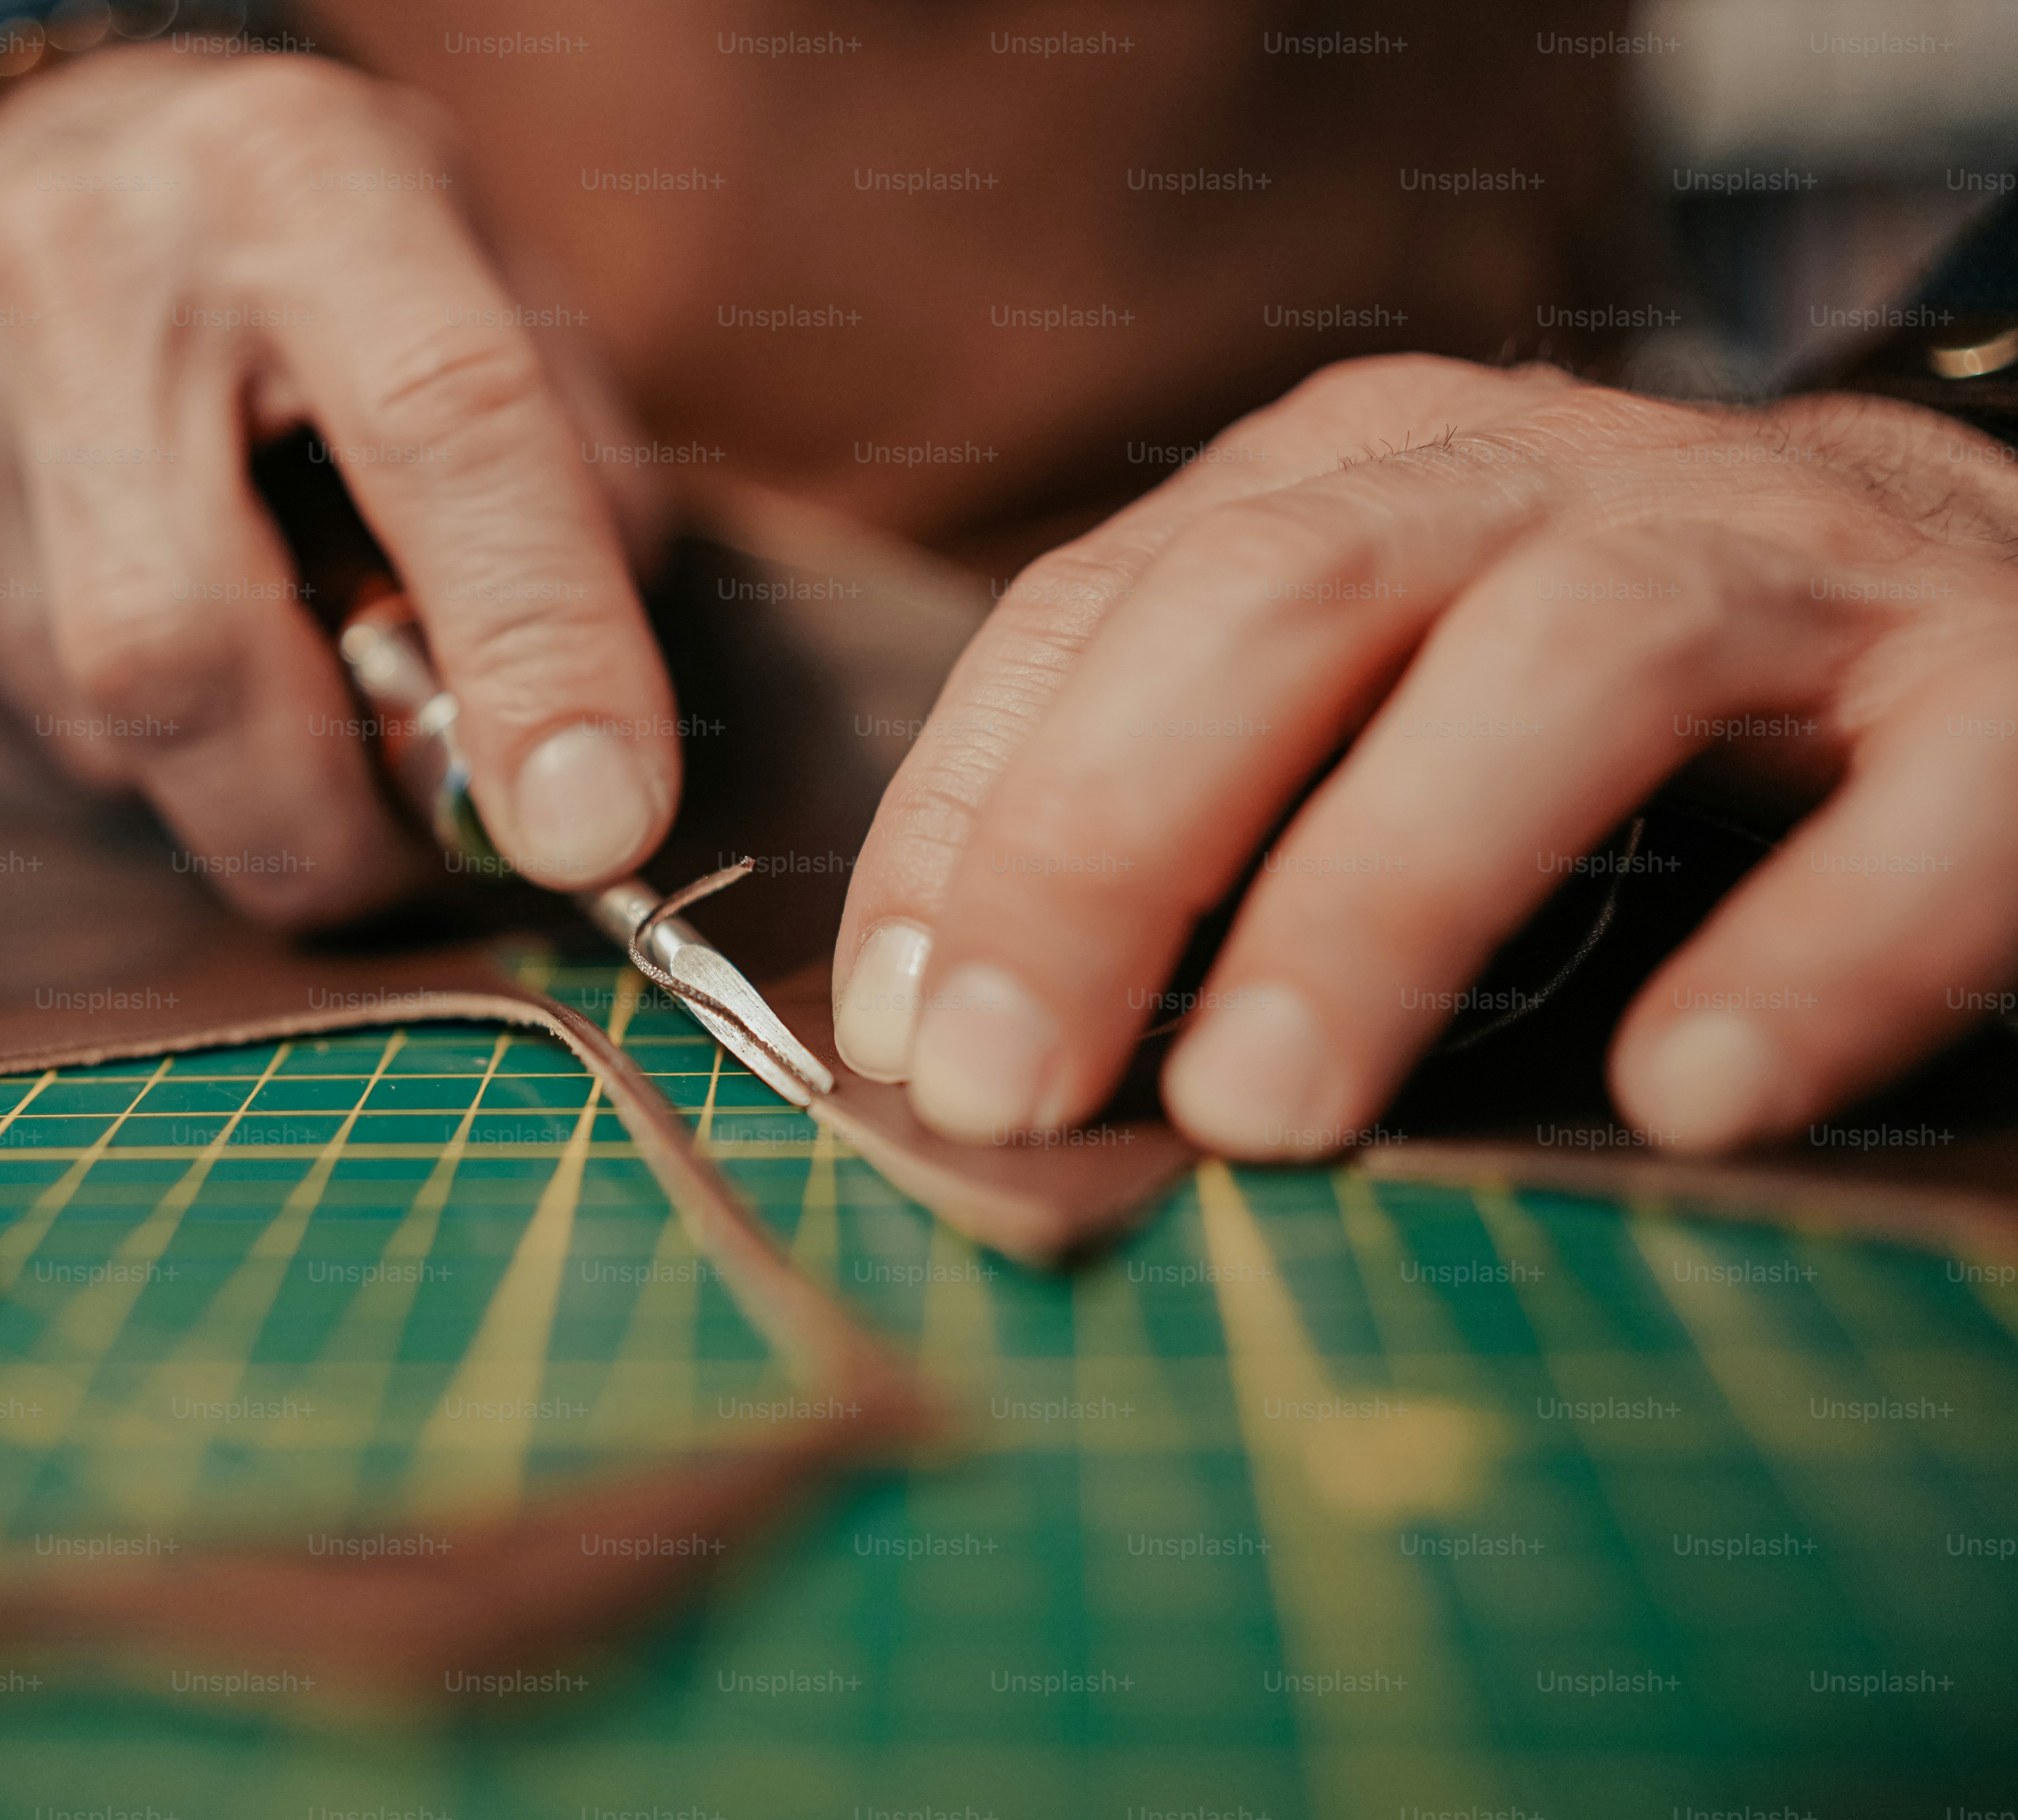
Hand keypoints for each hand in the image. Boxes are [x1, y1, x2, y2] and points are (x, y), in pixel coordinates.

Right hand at [0, 50, 676, 923]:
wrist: (51, 170)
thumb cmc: (324, 274)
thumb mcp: (499, 306)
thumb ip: (570, 521)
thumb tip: (570, 781)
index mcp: (296, 176)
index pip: (444, 428)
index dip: (535, 653)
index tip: (592, 830)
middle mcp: (76, 262)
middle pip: (188, 649)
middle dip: (325, 823)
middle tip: (415, 845)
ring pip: (102, 731)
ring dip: (232, 776)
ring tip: (269, 651)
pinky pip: (15, 737)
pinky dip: (125, 751)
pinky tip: (142, 619)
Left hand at [830, 354, 2017, 1157]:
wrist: (1974, 604)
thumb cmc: (1614, 714)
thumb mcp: (1370, 705)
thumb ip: (1209, 811)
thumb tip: (974, 1023)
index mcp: (1364, 477)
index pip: (1100, 610)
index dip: (975, 817)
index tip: (900, 1029)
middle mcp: (1549, 480)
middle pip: (1280, 608)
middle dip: (1110, 848)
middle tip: (1013, 1091)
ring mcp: (1786, 561)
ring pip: (1558, 670)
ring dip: (1387, 895)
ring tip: (1264, 1114)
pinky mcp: (2004, 682)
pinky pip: (1916, 804)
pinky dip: (1803, 949)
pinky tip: (1683, 1095)